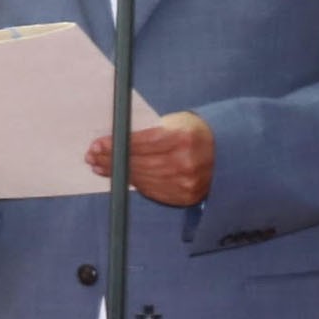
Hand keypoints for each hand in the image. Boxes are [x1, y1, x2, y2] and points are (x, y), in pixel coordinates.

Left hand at [86, 111, 214, 207]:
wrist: (226, 153)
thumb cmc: (193, 132)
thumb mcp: (174, 121)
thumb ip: (148, 131)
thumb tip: (114, 140)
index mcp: (183, 138)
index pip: (140, 143)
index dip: (115, 145)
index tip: (97, 144)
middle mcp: (186, 162)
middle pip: (138, 163)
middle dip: (111, 160)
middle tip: (92, 157)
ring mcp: (186, 183)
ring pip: (142, 178)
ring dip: (117, 173)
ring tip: (100, 166)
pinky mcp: (185, 196)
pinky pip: (152, 190)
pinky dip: (133, 182)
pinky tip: (120, 176)